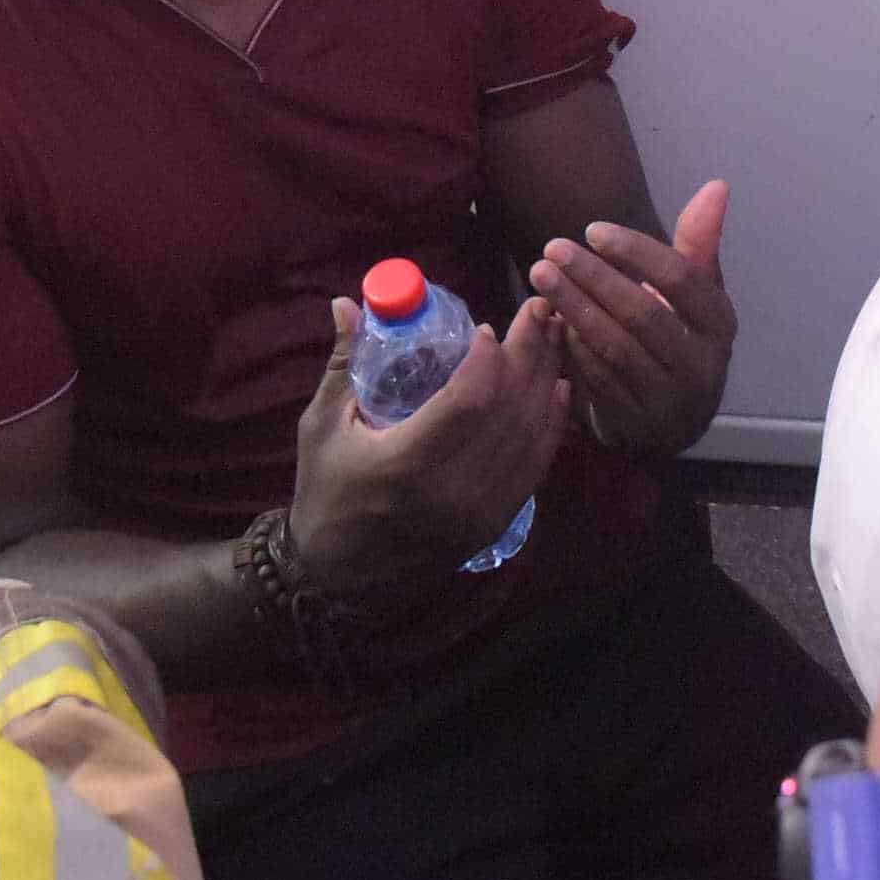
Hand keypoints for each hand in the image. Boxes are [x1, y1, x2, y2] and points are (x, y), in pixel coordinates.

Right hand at [287, 297, 568, 602]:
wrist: (337, 577)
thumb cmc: (324, 492)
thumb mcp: (322, 425)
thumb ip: (343, 362)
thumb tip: (346, 302)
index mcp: (406, 463)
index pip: (468, 400)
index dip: (487, 358)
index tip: (486, 327)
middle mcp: (452, 491)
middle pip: (509, 411)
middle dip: (529, 353)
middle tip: (538, 310)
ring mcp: (479, 513)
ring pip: (530, 437)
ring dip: (545, 381)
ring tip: (553, 336)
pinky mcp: (494, 525)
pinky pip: (534, 467)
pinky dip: (551, 425)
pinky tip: (558, 390)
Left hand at [526, 179, 737, 456]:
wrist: (674, 424)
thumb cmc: (681, 341)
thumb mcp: (697, 297)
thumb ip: (698, 243)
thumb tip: (716, 185)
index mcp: (719, 325)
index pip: (680, 280)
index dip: (636, 252)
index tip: (593, 229)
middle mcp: (700, 365)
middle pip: (642, 314)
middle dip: (594, 278)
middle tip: (553, 247)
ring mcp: (666, 400)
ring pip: (613, 347)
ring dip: (573, 308)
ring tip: (541, 274)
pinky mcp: (633, 423)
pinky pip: (595, 378)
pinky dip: (570, 345)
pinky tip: (548, 316)